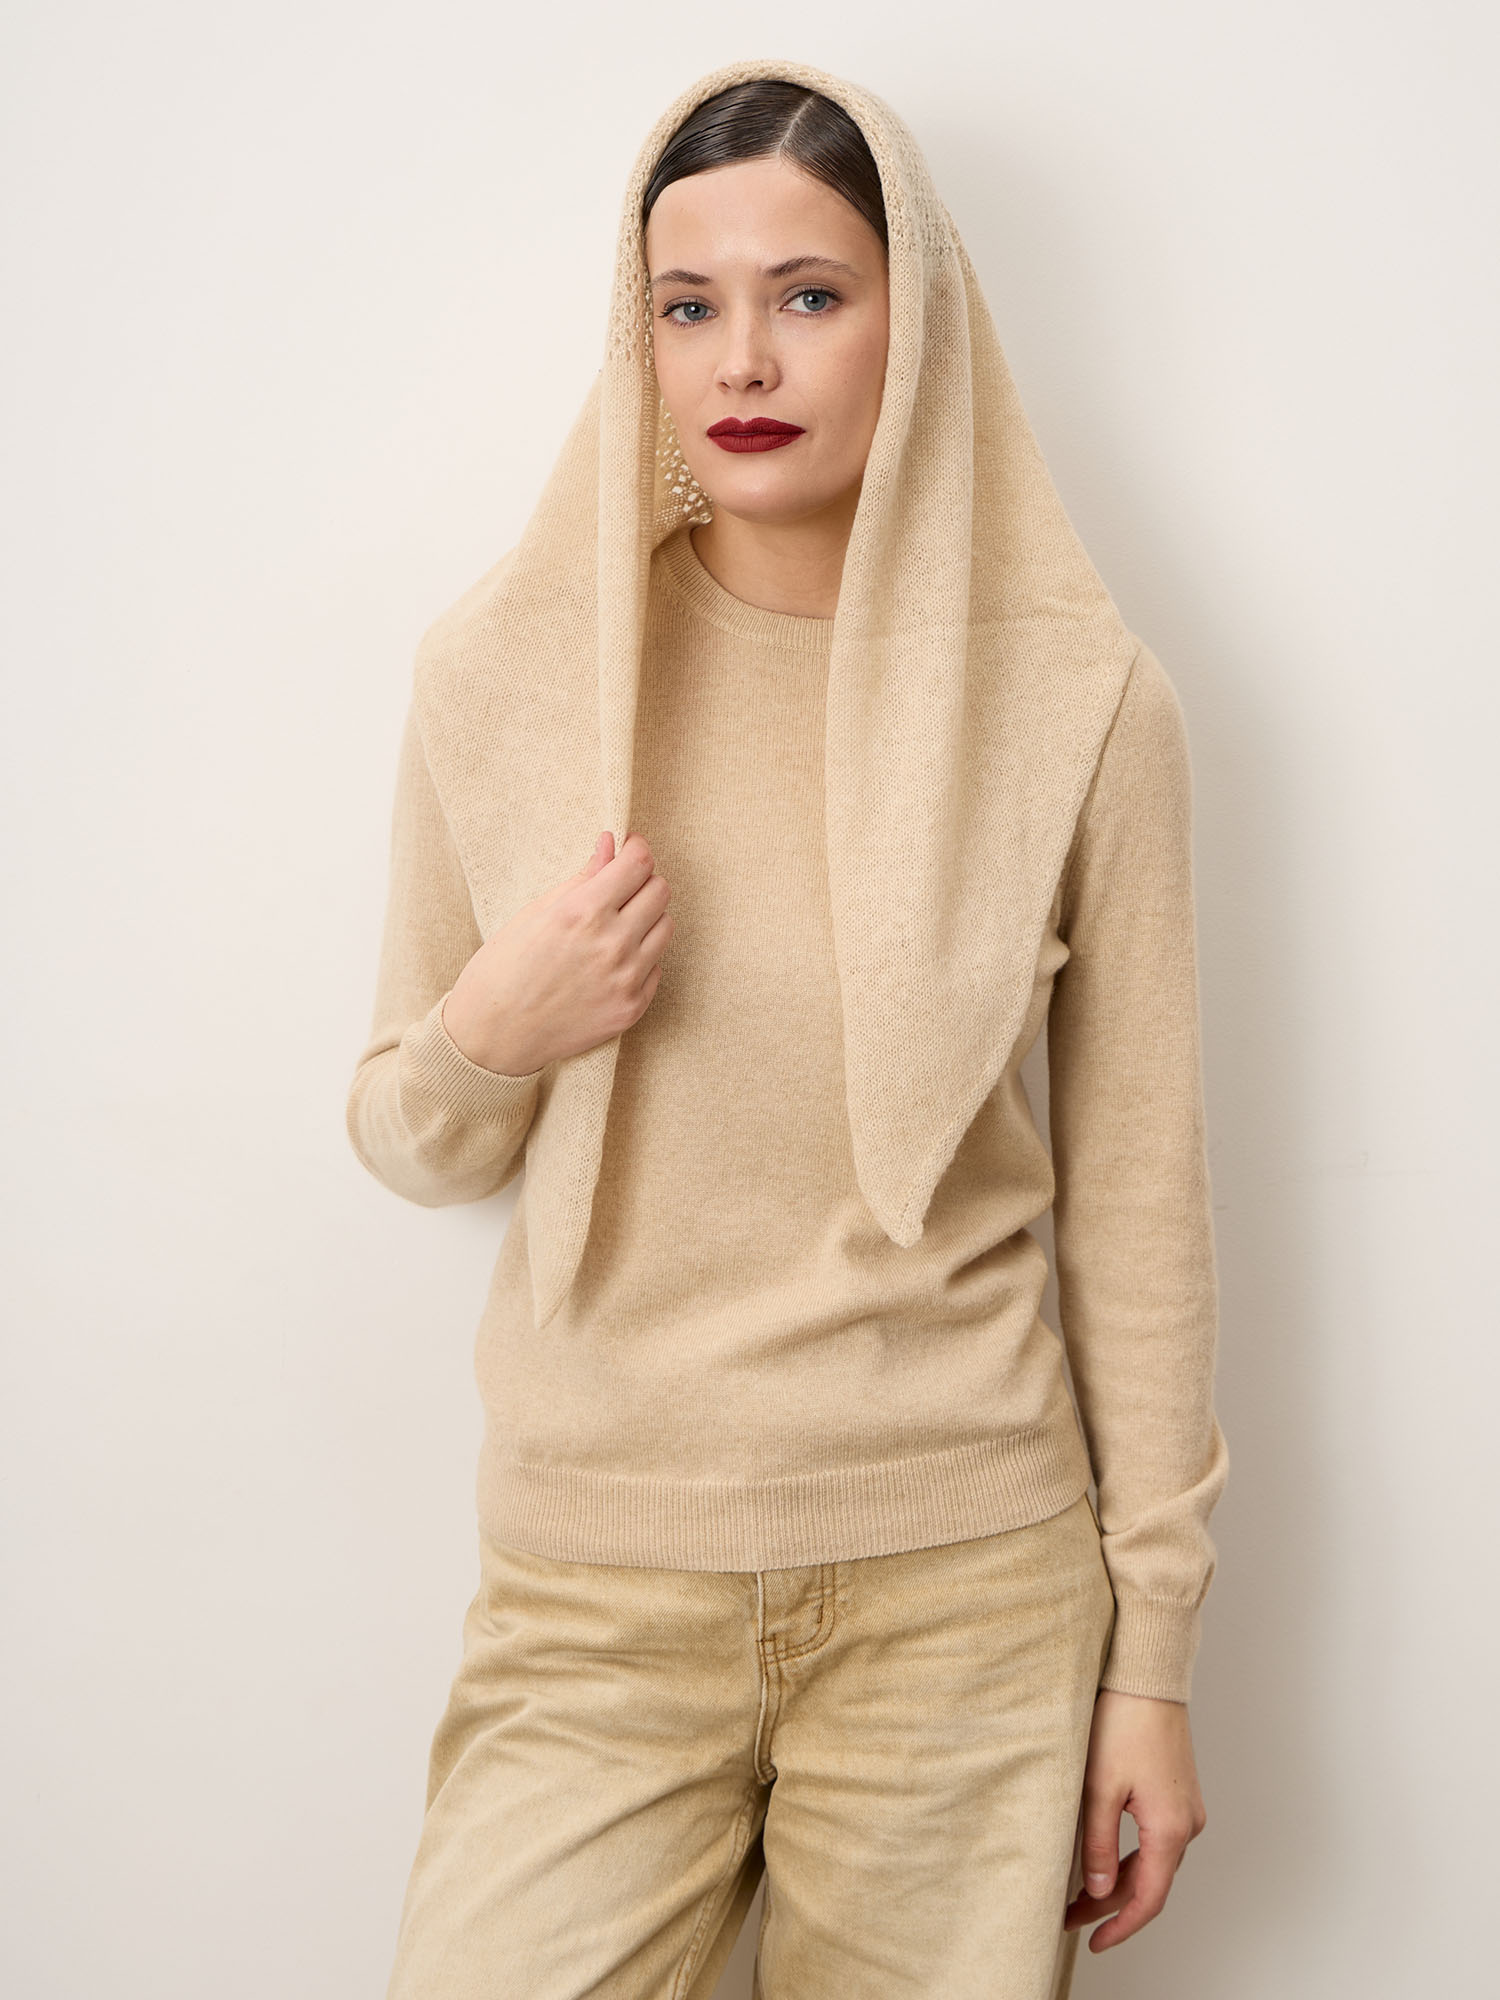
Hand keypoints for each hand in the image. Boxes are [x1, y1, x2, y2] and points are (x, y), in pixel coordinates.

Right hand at [441, 830, 672, 1076]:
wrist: (494, 1035)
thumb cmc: (503, 969)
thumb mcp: (535, 913)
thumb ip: (582, 877)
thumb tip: (610, 843)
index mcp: (582, 913)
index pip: (638, 864)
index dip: (636, 849)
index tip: (629, 849)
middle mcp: (611, 944)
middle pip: (660, 891)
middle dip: (642, 881)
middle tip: (621, 888)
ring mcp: (626, 979)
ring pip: (665, 927)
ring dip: (646, 919)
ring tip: (615, 926)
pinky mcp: (632, 1007)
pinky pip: (656, 966)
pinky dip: (640, 957)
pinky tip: (610, 962)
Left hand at [1062, 1687, 1207, 1951]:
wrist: (1146, 1674)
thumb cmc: (1123, 1721)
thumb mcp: (1099, 1787)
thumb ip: (1097, 1844)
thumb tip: (1096, 1891)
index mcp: (1171, 1828)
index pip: (1148, 1898)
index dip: (1120, 1926)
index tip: (1092, 1942)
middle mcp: (1187, 1823)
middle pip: (1149, 1882)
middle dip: (1108, 1904)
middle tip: (1067, 1916)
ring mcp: (1186, 1807)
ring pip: (1152, 1861)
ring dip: (1117, 1880)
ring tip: (1078, 1892)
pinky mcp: (1177, 1792)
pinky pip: (1156, 1839)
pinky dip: (1129, 1856)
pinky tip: (1102, 1857)